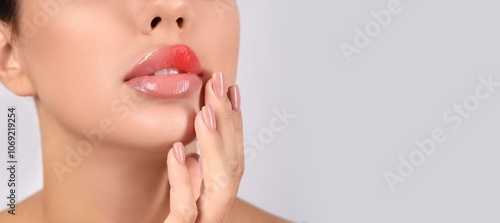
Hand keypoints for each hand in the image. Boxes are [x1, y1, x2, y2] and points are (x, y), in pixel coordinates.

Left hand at [164, 72, 243, 222]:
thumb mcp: (173, 195)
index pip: (233, 160)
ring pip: (220, 188)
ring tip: (206, 112)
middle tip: (219, 85)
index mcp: (212, 201)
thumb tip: (193, 151)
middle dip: (229, 124)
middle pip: (232, 169)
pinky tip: (179, 151)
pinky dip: (184, 179)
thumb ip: (186, 177)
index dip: (236, 125)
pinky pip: (185, 211)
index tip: (232, 90)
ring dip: (215, 146)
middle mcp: (213, 215)